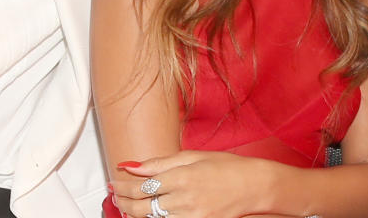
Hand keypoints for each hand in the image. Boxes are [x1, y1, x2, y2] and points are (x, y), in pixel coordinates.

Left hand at [110, 151, 283, 217]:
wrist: (253, 186)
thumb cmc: (225, 167)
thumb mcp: (191, 156)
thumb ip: (159, 163)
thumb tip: (131, 164)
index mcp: (181, 177)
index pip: (141, 186)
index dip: (123, 186)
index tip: (114, 182)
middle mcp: (184, 199)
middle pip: (142, 206)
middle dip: (123, 201)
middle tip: (115, 194)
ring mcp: (191, 216)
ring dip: (135, 212)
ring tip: (126, 204)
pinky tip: (149, 212)